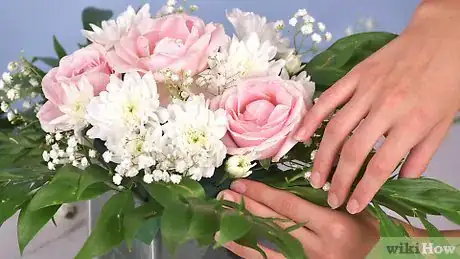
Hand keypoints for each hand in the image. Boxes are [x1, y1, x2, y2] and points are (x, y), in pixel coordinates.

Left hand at [217, 180, 379, 258]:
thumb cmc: (371, 232)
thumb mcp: (351, 210)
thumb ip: (320, 201)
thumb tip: (280, 191)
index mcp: (333, 226)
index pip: (288, 206)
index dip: (262, 194)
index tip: (242, 184)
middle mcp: (319, 247)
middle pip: (274, 223)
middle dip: (247, 207)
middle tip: (226, 195)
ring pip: (268, 246)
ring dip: (242, 230)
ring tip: (222, 217)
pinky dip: (252, 252)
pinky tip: (236, 244)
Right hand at [295, 0, 459, 213]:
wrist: (443, 38)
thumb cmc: (449, 81)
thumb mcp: (443, 123)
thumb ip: (422, 155)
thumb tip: (402, 183)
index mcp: (412, 122)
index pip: (382, 165)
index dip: (365, 190)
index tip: (353, 206)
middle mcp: (386, 108)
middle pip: (353, 151)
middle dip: (339, 180)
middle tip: (331, 198)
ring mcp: (367, 90)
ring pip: (335, 129)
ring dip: (323, 157)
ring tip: (316, 179)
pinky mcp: (355, 75)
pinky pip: (328, 99)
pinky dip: (312, 119)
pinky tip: (300, 137)